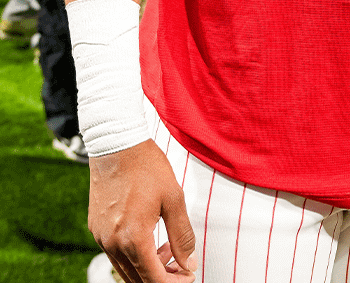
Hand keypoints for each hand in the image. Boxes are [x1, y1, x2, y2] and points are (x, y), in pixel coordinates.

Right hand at [88, 140, 196, 281]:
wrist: (116, 145)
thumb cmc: (147, 167)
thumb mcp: (174, 199)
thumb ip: (183, 235)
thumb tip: (189, 263)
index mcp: (133, 238)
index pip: (153, 279)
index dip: (174, 282)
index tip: (189, 275)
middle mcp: (112, 243)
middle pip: (137, 278)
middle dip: (162, 276)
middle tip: (182, 264)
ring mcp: (100, 237)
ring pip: (125, 267)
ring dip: (148, 265)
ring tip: (169, 246)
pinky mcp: (96, 228)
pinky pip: (115, 252)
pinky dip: (134, 253)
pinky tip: (151, 235)